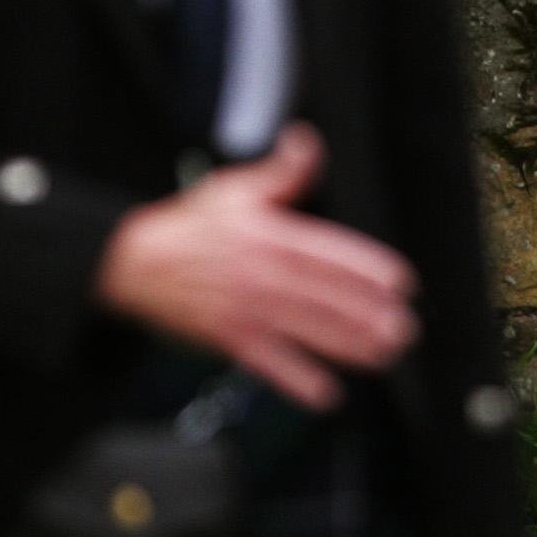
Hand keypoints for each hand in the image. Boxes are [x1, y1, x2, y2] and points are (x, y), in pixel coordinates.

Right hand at [95, 124, 417, 409]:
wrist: (131, 261)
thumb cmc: (190, 224)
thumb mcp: (237, 189)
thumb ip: (283, 171)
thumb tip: (307, 141)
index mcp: (271, 236)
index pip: (329, 253)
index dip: (367, 268)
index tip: (401, 282)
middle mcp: (262, 274)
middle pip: (325, 297)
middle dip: (368, 315)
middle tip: (404, 330)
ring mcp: (245, 309)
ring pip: (306, 330)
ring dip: (348, 347)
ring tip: (383, 356)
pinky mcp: (228, 338)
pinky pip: (268, 364)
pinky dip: (296, 381)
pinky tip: (326, 395)